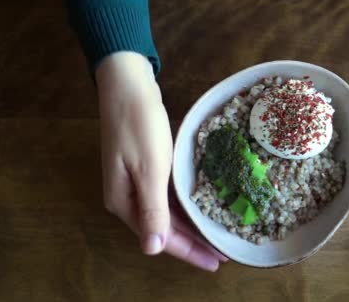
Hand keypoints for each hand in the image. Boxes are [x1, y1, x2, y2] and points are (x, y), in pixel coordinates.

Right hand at [96, 52, 226, 270]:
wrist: (127, 86)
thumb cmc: (139, 126)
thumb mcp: (149, 169)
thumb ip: (152, 210)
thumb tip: (152, 250)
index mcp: (124, 203)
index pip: (161, 239)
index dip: (190, 253)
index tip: (216, 262)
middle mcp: (128, 198)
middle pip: (165, 229)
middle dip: (194, 243)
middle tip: (224, 252)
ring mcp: (135, 182)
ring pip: (168, 214)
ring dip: (192, 226)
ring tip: (218, 235)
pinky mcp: (145, 168)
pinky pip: (168, 197)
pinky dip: (186, 205)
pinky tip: (203, 207)